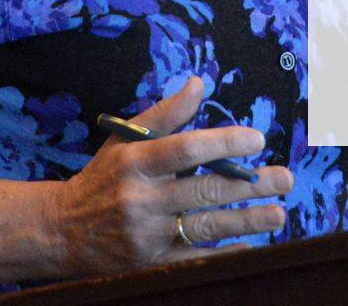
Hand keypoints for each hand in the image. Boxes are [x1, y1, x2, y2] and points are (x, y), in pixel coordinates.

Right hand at [43, 77, 293, 277]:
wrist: (62, 230)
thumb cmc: (105, 176)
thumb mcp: (126, 138)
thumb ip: (166, 113)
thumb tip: (200, 83)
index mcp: (137, 162)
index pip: (186, 149)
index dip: (224, 142)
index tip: (257, 138)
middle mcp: (142, 198)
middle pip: (203, 190)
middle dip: (249, 185)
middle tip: (285, 177)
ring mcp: (147, 234)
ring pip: (204, 227)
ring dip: (246, 221)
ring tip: (278, 213)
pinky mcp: (151, 262)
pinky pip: (195, 258)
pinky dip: (224, 253)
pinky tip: (251, 247)